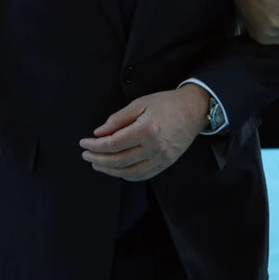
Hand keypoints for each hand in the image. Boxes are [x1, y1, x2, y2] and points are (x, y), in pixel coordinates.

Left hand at [79, 85, 209, 180]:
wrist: (193, 110)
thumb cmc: (167, 103)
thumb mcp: (140, 103)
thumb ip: (118, 119)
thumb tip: (99, 133)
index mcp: (146, 130)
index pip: (113, 144)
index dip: (95, 146)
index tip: (84, 143)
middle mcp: (154, 147)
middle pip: (119, 160)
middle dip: (98, 159)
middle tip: (86, 155)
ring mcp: (161, 158)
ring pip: (129, 172)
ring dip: (110, 171)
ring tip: (98, 164)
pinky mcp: (166, 163)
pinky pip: (143, 175)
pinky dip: (127, 175)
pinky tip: (117, 170)